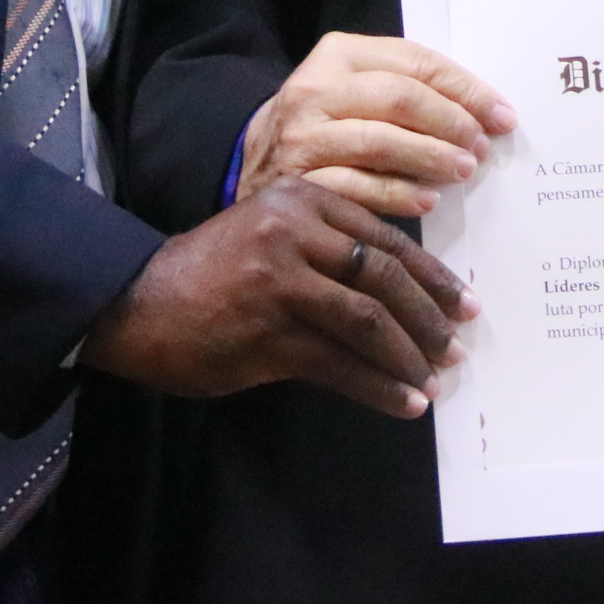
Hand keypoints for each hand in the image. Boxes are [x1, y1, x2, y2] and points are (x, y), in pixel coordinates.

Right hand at [81, 178, 472, 416]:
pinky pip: (339, 364)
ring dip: (408, 357)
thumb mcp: (274, 231)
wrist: (140, 302)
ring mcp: (280, 282)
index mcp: (304, 199)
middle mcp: (294, 232)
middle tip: (457, 345)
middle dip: (429, 317)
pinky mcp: (266, 333)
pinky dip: (378, 387)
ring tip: (433, 380)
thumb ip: (330, 244)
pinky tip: (403, 404)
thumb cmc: (216, 271)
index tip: (463, 304)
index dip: (432, 277)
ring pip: (367, 321)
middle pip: (383, 277)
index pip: (386, 240)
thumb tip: (405, 287)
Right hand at [238, 31, 517, 218]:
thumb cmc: (328, 122)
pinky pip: (356, 187)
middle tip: (482, 148)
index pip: (416, 63)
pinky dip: (397, 194)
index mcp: (338, 54)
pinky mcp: (296, 180)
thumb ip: (410, 90)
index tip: (502, 115)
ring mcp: (302, 136)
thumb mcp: (359, 88)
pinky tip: (427, 201)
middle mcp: (316, 89)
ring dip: (431, 157)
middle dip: (451, 123)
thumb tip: (486, 113)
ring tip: (463, 170)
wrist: (254, 158)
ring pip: (380, 141)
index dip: (466, 89)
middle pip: (401, 98)